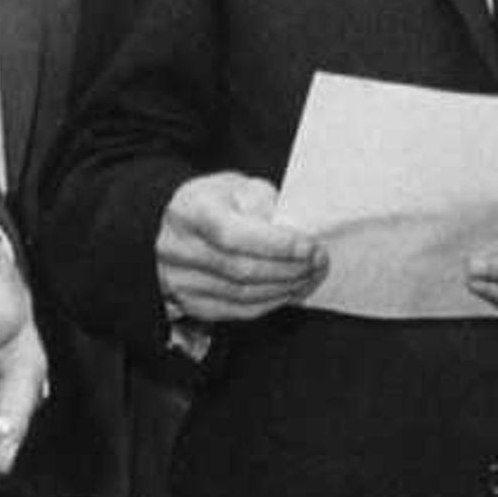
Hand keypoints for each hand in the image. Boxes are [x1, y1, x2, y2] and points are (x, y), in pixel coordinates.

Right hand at [156, 172, 326, 326]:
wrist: (178, 224)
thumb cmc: (216, 201)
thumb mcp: (239, 186)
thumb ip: (264, 204)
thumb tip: (293, 232)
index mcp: (191, 210)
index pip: (233, 235)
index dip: (276, 245)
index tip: (310, 246)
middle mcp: (178, 248)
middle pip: (241, 269)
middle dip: (289, 269)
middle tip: (319, 262)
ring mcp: (180, 280)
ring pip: (242, 293)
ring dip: (284, 288)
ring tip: (310, 276)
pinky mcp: (189, 302)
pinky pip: (237, 310)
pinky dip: (269, 303)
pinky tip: (290, 291)